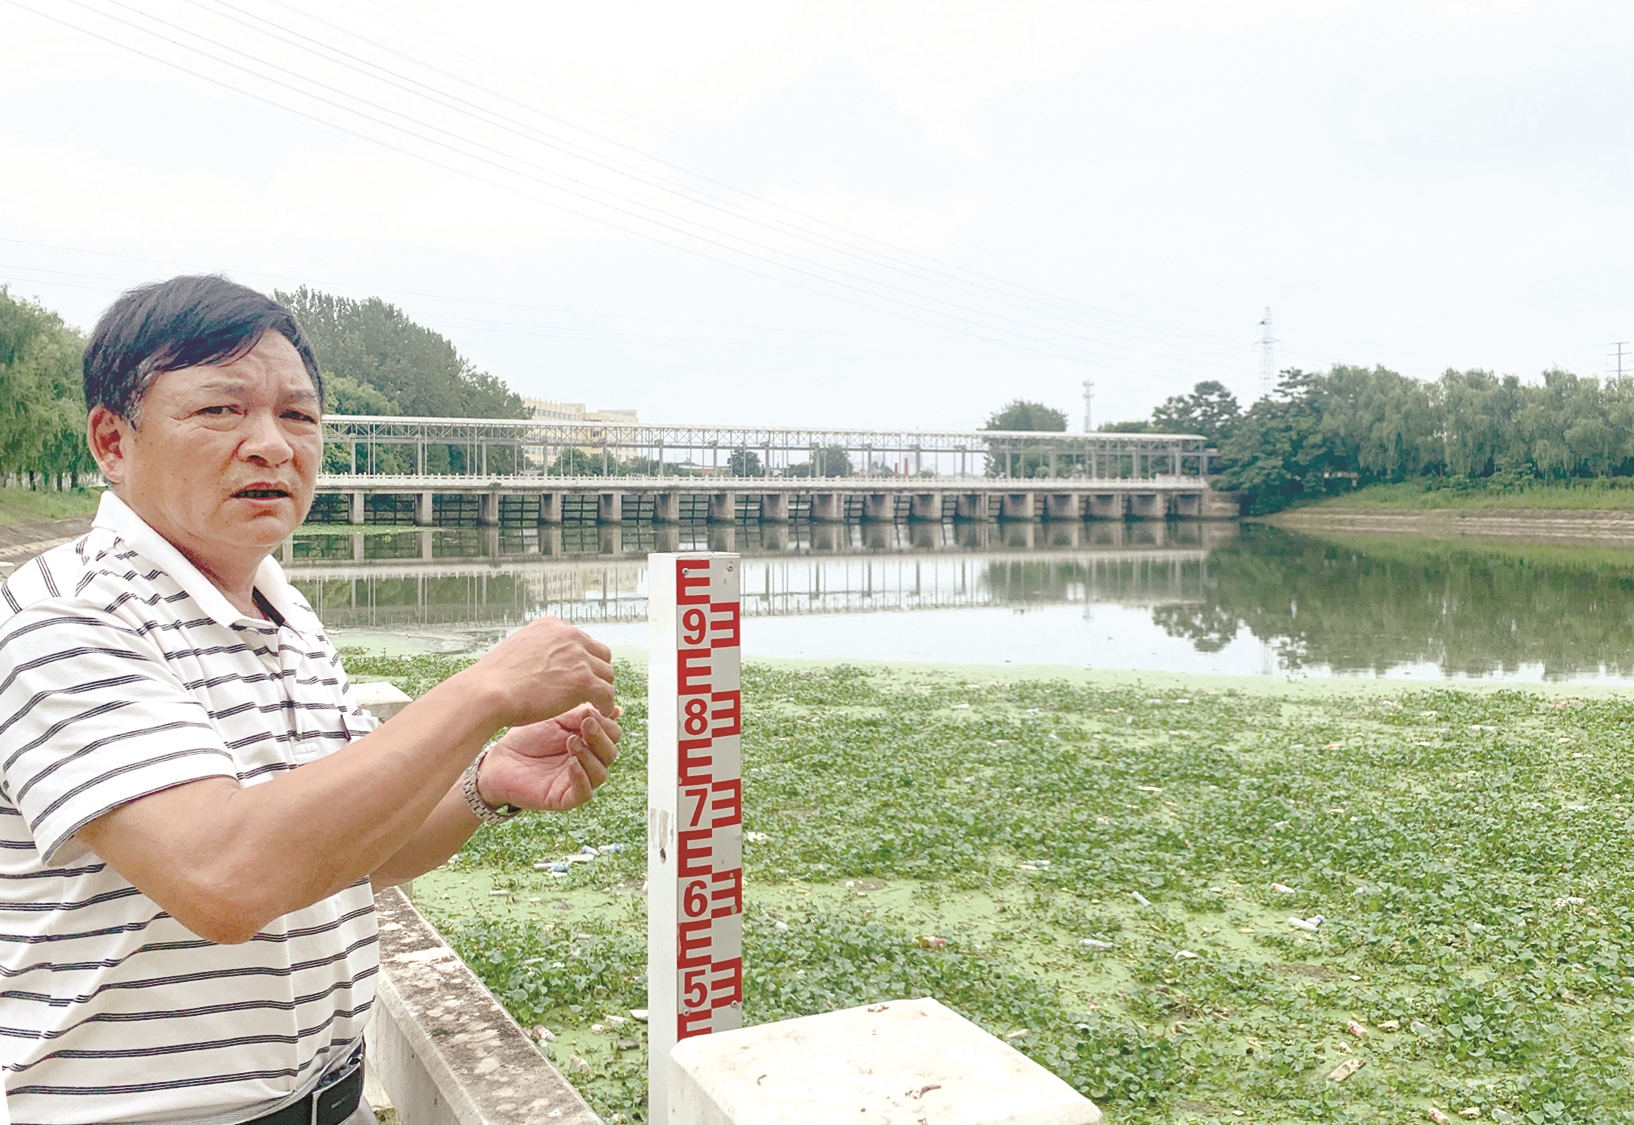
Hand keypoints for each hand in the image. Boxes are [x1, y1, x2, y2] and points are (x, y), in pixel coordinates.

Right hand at [467, 616, 615, 728]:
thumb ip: (536, 646)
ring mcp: (578, 657)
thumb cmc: (495, 677)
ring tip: (595, 704)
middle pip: (600, 654)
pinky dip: (606, 705)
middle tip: (591, 690)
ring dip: (602, 689)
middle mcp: (569, 635)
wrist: (488, 692)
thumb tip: (543, 656)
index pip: (582, 639)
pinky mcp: (583, 680)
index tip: (578, 675)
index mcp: (552, 625)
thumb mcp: (517, 646)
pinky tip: (600, 713)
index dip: (583, 660)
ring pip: (606, 674)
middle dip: (597, 673)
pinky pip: (607, 694)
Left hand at [478, 703, 622, 812]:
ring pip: (601, 774)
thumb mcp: (557, 719)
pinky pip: (584, 793)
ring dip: (590, 756)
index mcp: (589, 742)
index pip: (612, 735)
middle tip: (586, 724)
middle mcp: (587, 762)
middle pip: (610, 753)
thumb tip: (616, 710)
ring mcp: (576, 781)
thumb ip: (583, 715)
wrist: (499, 758)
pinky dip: (581, 778)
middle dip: (600, 737)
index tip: (590, 712)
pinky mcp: (564, 798)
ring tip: (571, 742)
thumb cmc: (526, 736)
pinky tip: (572, 763)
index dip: (605, 724)